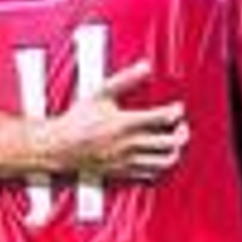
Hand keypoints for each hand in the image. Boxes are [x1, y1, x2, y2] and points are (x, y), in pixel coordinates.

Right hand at [48, 60, 188, 180]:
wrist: (61, 146)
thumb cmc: (78, 120)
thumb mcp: (100, 93)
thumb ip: (125, 79)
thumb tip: (144, 66)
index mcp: (126, 123)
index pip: (163, 118)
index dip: (176, 112)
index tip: (177, 108)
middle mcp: (130, 144)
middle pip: (169, 142)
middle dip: (181, 133)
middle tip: (181, 126)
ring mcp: (128, 160)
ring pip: (163, 162)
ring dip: (174, 152)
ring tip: (174, 143)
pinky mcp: (123, 172)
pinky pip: (149, 174)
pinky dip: (159, 167)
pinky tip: (157, 158)